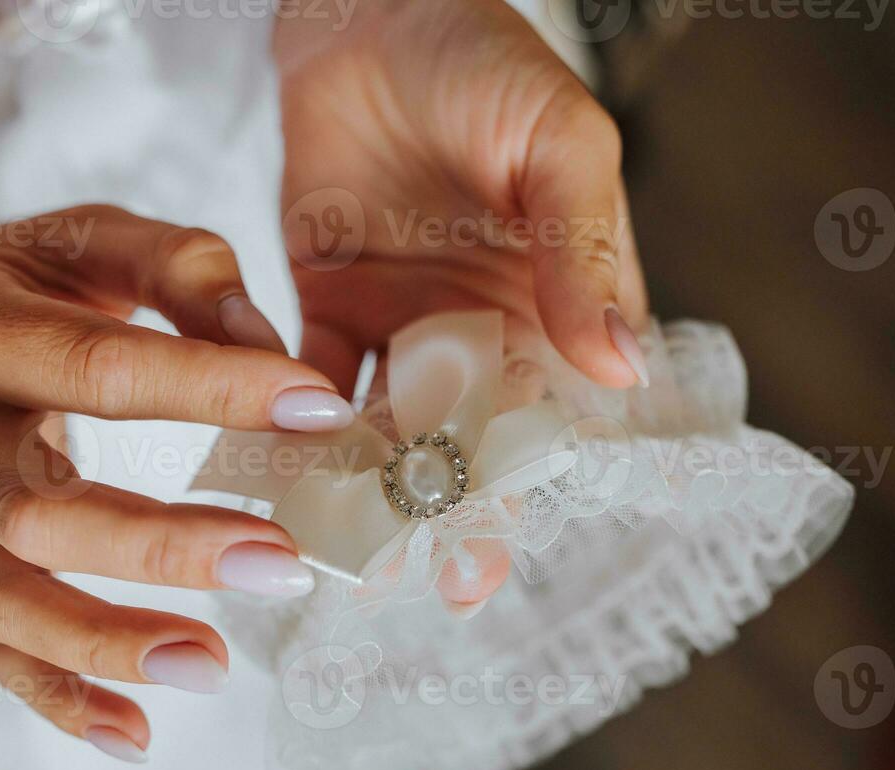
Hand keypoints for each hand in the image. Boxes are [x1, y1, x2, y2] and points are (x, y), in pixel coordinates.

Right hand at [0, 205, 354, 761]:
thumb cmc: (39, 276)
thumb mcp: (97, 237)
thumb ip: (186, 275)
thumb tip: (275, 358)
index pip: (95, 368)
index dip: (210, 389)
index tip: (318, 412)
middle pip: (38, 513)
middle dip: (161, 547)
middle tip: (282, 564)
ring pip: (6, 600)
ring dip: (108, 642)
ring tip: (212, 666)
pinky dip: (62, 700)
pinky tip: (139, 732)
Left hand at [276, 0, 649, 609]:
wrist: (371, 5)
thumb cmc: (487, 59)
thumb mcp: (558, 145)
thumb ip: (581, 253)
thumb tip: (623, 370)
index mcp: (553, 306)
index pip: (544, 418)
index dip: (517, 495)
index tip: (483, 562)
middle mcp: (480, 331)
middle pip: (461, 444)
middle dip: (434, 515)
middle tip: (400, 586)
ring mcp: (403, 324)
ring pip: (384, 429)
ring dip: (358, 489)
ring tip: (332, 554)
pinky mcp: (328, 303)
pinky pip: (309, 379)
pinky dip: (290, 426)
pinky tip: (271, 474)